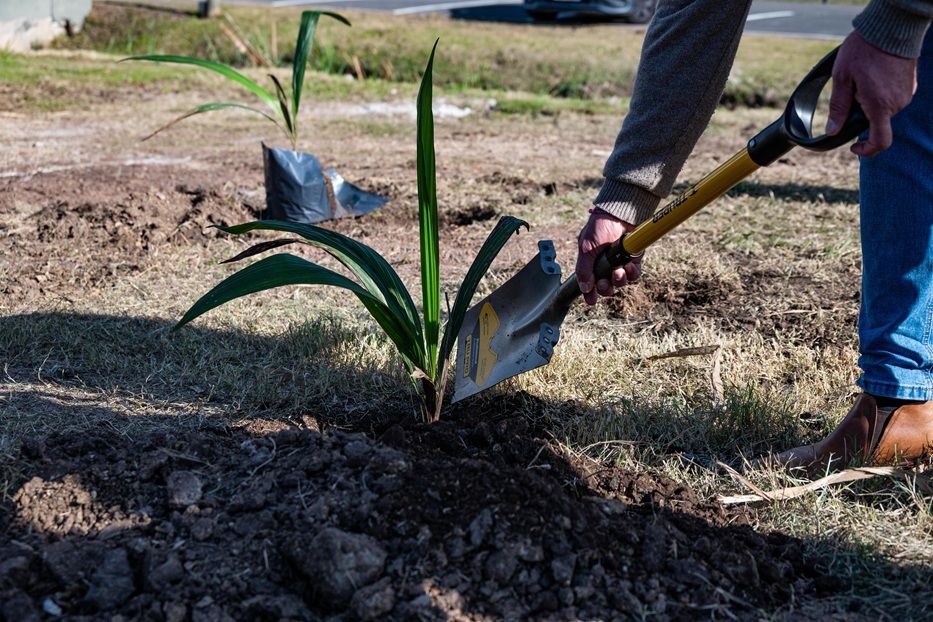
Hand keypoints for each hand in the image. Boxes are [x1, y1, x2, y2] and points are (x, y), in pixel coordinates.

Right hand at [575, 208, 640, 305]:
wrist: (621, 214)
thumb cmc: (600, 227)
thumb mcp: (587, 248)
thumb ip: (584, 269)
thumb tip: (584, 288)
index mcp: (591, 263)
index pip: (590, 283)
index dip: (590, 294)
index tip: (591, 301)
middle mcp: (605, 265)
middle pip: (606, 287)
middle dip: (605, 288)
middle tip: (605, 283)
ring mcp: (620, 263)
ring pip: (620, 282)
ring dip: (619, 280)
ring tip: (618, 271)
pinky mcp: (633, 259)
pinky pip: (634, 274)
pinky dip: (632, 273)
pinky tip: (629, 266)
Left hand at [827, 31, 917, 156]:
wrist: (891, 28)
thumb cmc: (863, 50)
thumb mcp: (842, 78)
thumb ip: (838, 107)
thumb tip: (833, 131)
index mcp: (880, 106)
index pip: (880, 141)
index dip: (867, 150)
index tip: (854, 147)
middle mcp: (897, 103)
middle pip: (876, 121)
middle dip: (861, 113)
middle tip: (852, 90)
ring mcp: (906, 94)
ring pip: (883, 109)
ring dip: (870, 101)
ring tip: (863, 78)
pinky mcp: (910, 85)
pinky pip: (891, 98)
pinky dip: (879, 93)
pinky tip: (873, 75)